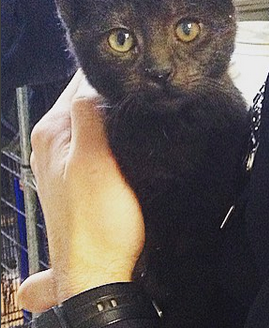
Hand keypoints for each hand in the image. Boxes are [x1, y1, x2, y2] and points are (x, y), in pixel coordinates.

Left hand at [17, 70, 144, 310]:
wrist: (98, 269)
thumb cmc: (98, 223)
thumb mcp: (94, 162)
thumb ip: (89, 118)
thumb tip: (92, 82)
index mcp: (52, 133)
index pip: (77, 84)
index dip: (108, 75)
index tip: (136, 69)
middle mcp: (53, 142)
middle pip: (84, 100)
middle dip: (113, 92)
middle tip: (145, 90)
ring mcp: (65, 159)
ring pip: (92, 119)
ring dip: (115, 112)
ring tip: (142, 108)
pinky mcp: (81, 174)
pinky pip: (96, 139)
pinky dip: (113, 131)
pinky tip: (130, 135)